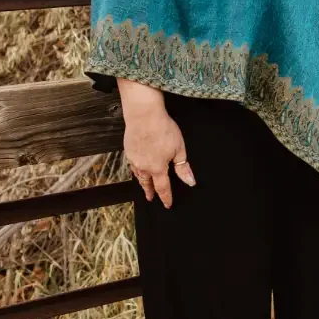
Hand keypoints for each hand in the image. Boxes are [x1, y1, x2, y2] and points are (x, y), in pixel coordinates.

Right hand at [118, 79, 195, 208]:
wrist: (144, 114)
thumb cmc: (163, 129)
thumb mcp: (179, 149)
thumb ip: (183, 167)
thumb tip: (190, 182)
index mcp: (157, 168)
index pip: (163, 188)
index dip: (166, 197)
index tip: (167, 204)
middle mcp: (143, 166)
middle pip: (147, 183)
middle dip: (149, 192)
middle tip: (150, 198)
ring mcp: (134, 158)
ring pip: (138, 175)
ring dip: (142, 181)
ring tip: (144, 185)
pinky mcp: (128, 149)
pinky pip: (132, 164)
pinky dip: (135, 170)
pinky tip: (136, 168)